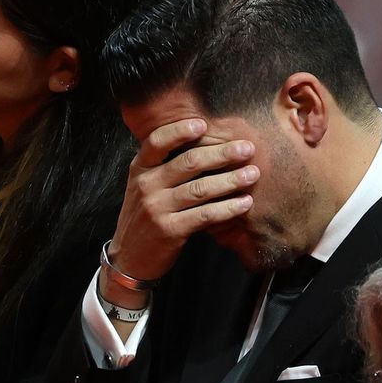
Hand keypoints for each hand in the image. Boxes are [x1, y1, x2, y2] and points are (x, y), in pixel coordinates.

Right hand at [106, 117, 257, 291]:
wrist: (129, 258)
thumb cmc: (145, 217)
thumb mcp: (144, 187)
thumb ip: (165, 167)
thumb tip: (206, 147)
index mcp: (140, 168)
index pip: (158, 141)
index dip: (180, 131)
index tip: (204, 124)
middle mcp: (146, 185)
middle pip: (189, 162)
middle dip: (222, 153)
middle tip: (247, 148)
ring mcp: (157, 208)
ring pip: (200, 188)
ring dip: (231, 180)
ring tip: (253, 174)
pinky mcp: (169, 230)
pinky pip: (205, 215)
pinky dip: (227, 208)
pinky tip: (244, 203)